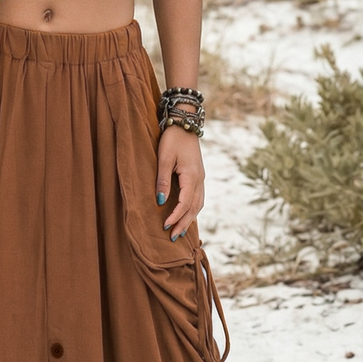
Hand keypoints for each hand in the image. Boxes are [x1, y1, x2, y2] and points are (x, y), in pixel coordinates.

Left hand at [156, 126, 204, 241]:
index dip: (176, 216)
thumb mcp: (163, 158)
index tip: (165, 227)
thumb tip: (161, 202)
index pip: (185, 203)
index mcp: (192, 176)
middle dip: (183, 223)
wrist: (185, 123)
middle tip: (172, 237)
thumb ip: (162, 180)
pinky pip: (199, 198)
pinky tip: (186, 215)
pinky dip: (193, 210)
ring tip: (179, 231)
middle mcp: (200, 179)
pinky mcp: (199, 176)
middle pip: (194, 208)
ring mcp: (202, 178)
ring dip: (189, 219)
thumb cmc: (172, 139)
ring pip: (199, 204)